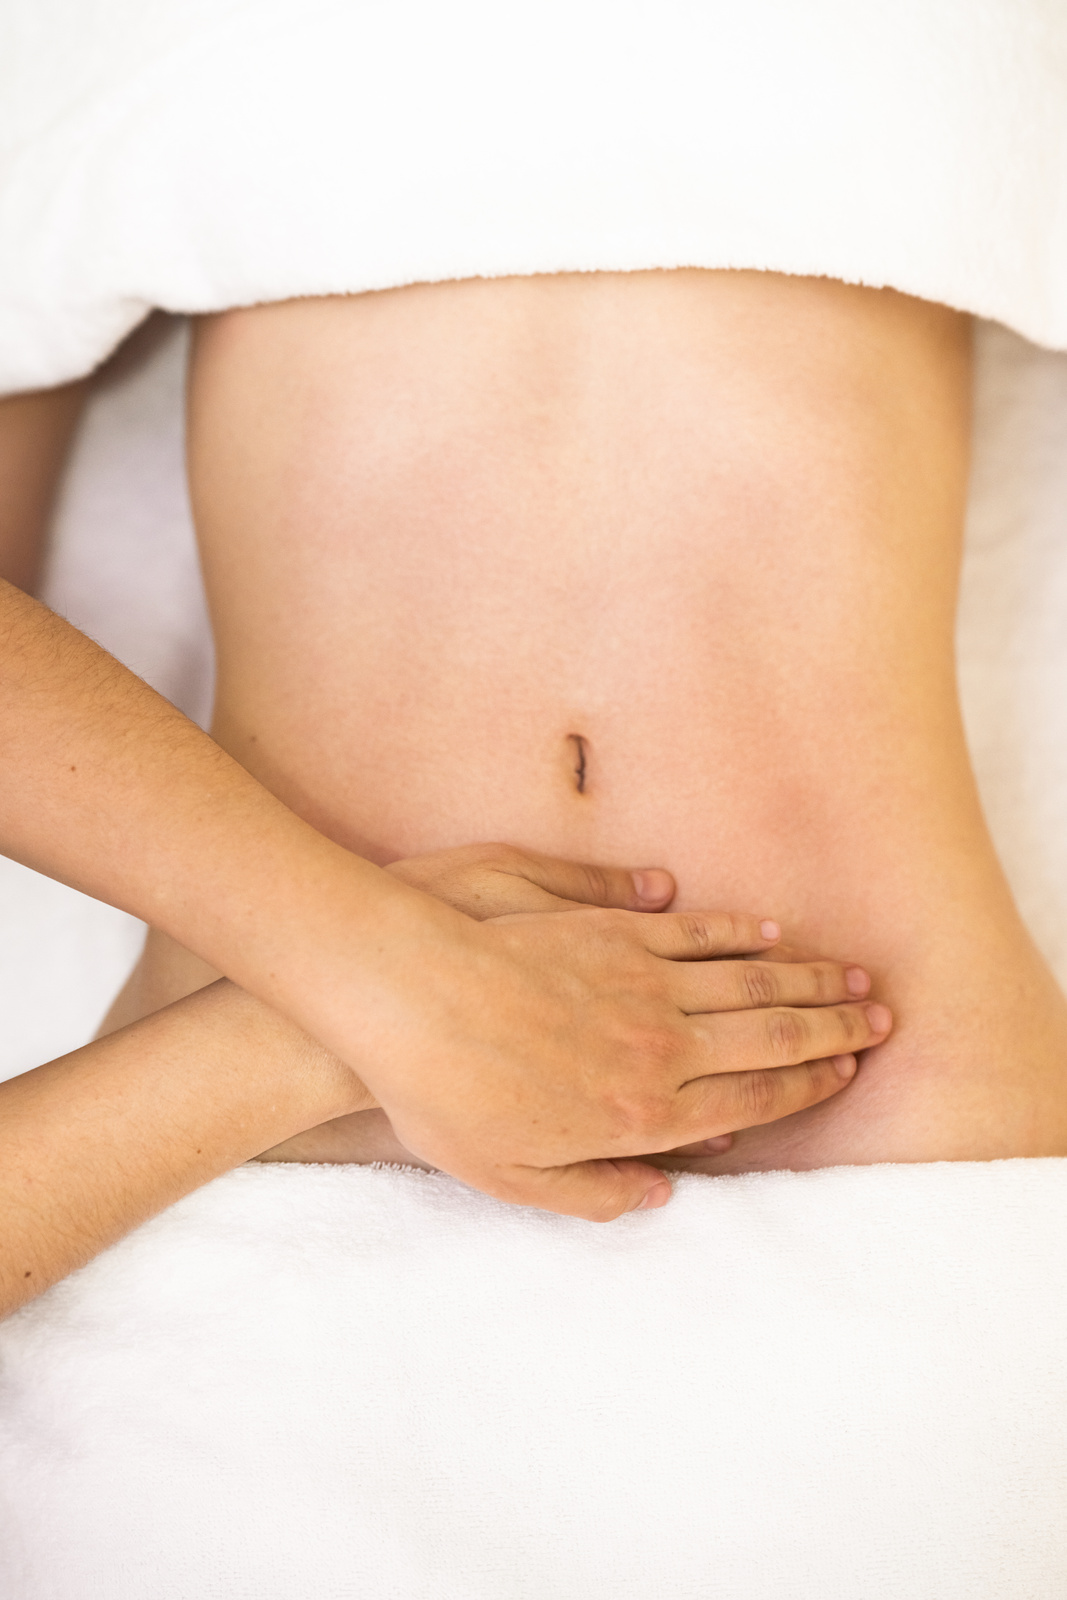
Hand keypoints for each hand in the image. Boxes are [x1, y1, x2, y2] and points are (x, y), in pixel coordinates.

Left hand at [269, 845, 887, 1219]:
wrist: (404, 999)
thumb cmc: (445, 1096)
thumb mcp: (510, 1178)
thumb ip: (595, 1192)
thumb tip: (662, 1192)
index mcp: (639, 1113)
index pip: (750, 1098)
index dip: (807, 1086)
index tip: (846, 1074)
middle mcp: (657, 1047)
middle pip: (770, 1037)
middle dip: (834, 1030)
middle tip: (882, 1018)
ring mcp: (638, 983)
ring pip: (748, 983)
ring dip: (808, 980)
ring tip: (853, 976)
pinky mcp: (611, 933)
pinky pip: (696, 934)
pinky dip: (741, 934)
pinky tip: (772, 932)